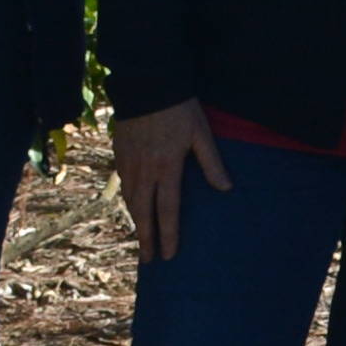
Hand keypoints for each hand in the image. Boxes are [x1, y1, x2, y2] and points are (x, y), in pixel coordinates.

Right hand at [113, 101, 229, 260]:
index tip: (168, 255)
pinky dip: (127, 201)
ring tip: (141, 239)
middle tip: (148, 260)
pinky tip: (132, 207)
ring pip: (130, 200)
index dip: (168, 234)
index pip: (167, 210)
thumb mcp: (201, 134)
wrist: (147, 85)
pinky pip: (122, 185)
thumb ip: (212, 163)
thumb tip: (226, 188)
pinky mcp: (119, 154)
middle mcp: (144, 171)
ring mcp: (128, 163)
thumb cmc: (179, 109)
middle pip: (143, 212)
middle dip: (146, 238)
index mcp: (167, 168)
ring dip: (135, 222)